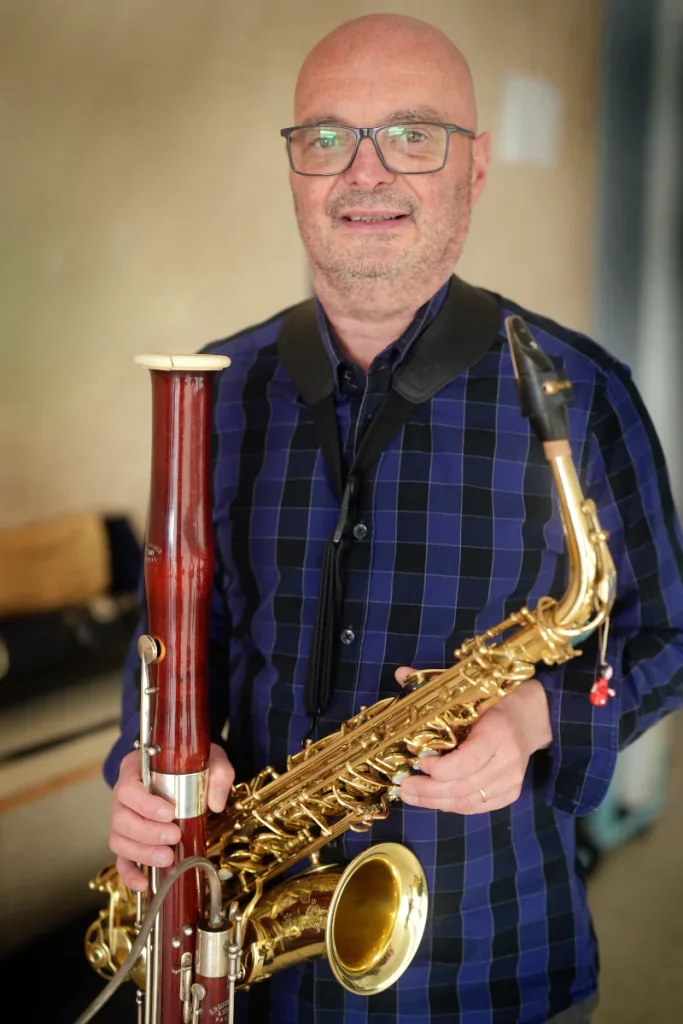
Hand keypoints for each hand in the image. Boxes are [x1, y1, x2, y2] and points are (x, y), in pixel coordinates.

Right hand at [109, 742, 234, 890]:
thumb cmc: (191, 763)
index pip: (128, 789)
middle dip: (147, 833)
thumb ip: (218, 773)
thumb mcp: (210, 758)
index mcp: (135, 770)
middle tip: (174, 836)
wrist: (184, 769)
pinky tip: (144, 883)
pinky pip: (121, 859)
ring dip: (141, 853)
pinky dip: (130, 873)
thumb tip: (216, 804)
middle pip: (121, 819)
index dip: (145, 805)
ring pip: (119, 840)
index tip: (169, 813)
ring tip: (167, 857)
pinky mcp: (129, 840)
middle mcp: (123, 796)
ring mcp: (123, 819)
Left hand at [395, 667, 551, 813]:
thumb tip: (400, 674)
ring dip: (436, 802)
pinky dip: (453, 805)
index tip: (419, 761)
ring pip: (468, 801)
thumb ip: (434, 687)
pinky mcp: (511, 792)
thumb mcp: (471, 690)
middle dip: (429, 791)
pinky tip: (434, 799)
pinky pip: (477, 806)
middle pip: (463, 786)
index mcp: (498, 732)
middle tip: (404, 787)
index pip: (466, 762)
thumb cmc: (497, 700)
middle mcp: (508, 760)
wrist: (534, 716)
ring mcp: (511, 780)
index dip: (439, 768)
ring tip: (411, 795)